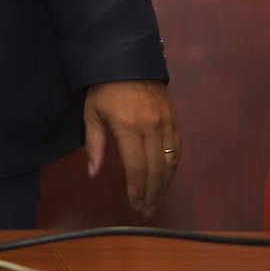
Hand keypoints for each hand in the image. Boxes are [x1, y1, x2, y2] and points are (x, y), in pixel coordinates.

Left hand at [84, 79, 179, 216]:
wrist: (127, 60)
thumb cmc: (103, 89)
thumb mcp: (91, 114)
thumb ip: (94, 145)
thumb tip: (93, 173)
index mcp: (128, 128)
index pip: (136, 168)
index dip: (137, 189)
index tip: (135, 205)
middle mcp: (152, 129)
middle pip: (156, 169)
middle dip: (152, 193)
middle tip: (147, 210)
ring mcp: (167, 124)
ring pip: (171, 162)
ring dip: (165, 184)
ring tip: (157, 200)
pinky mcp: (175, 120)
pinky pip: (178, 149)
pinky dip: (173, 168)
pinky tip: (167, 179)